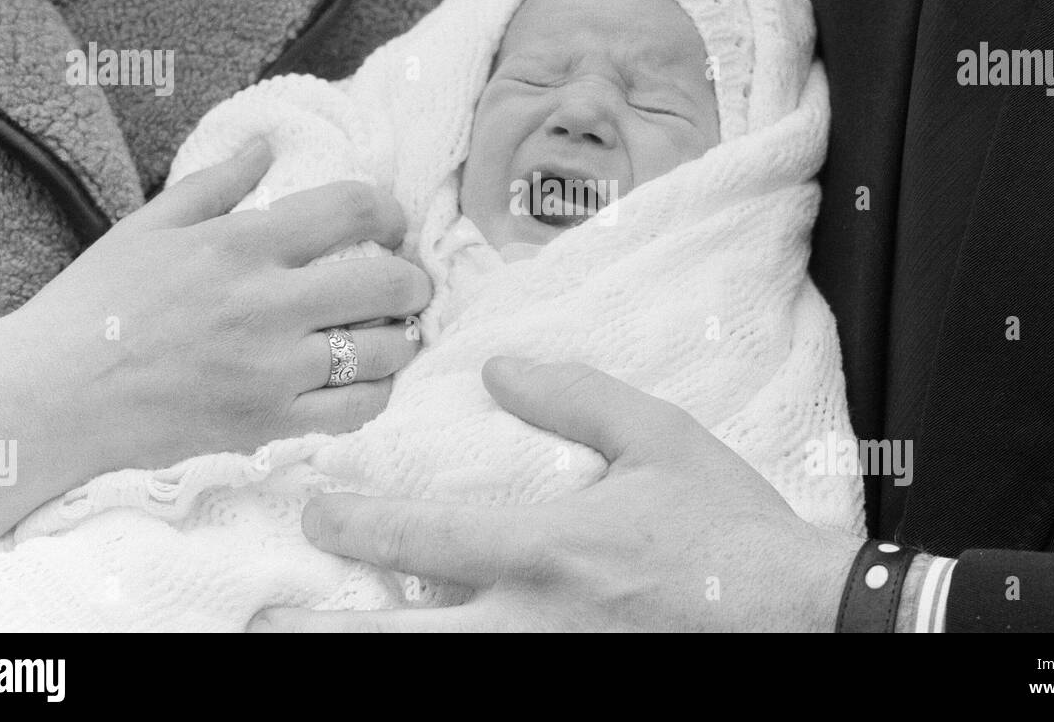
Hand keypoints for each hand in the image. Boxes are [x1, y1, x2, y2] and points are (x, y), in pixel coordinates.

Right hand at [6, 138, 430, 473]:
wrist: (49, 397)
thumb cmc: (93, 304)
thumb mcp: (148, 226)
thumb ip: (218, 183)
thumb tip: (267, 143)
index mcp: (240, 245)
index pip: (352, 208)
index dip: (389, 210)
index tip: (391, 223)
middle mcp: (266, 305)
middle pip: (387, 284)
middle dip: (414, 280)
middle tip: (408, 284)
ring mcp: (272, 370)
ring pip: (383, 351)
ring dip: (400, 337)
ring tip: (389, 332)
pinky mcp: (267, 423)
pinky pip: (356, 410)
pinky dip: (377, 392)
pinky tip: (366, 380)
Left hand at [250, 358, 863, 631]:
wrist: (796, 614)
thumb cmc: (723, 524)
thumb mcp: (658, 438)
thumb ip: (574, 399)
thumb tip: (500, 368)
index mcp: (546, 547)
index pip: (421, 536)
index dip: (353, 522)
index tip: (311, 511)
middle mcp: (528, 622)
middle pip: (398, 639)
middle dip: (317, 628)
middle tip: (257, 619)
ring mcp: (543, 667)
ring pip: (430, 672)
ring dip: (362, 657)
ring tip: (300, 642)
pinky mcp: (571, 681)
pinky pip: (482, 685)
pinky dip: (440, 665)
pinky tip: (411, 649)